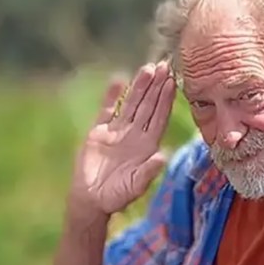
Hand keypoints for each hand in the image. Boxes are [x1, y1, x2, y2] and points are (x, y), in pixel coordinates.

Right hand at [71, 60, 175, 214]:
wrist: (91, 199)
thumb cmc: (116, 197)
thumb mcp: (134, 187)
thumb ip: (148, 172)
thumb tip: (163, 156)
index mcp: (147, 147)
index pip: (159, 118)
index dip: (166, 100)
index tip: (173, 82)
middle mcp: (135, 136)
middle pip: (149, 106)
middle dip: (157, 87)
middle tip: (166, 65)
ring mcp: (118, 132)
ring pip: (131, 104)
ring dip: (140, 87)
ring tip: (148, 68)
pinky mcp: (99, 133)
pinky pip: (107, 110)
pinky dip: (112, 96)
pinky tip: (119, 81)